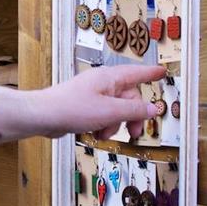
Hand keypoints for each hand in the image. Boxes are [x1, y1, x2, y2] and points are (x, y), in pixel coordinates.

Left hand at [30, 64, 165, 140]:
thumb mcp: (110, 112)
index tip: (163, 72)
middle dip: (131, 117)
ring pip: (116, 110)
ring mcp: (93, 95)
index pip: (137, 73)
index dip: (151, 73)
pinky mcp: (85, 106)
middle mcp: (103, 84)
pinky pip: (103, 116)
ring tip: (103, 133)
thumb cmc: (72, 108)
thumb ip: (134, 110)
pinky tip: (94, 133)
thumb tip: (153, 108)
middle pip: (129, 98)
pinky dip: (103, 126)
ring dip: (114, 125)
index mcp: (110, 78)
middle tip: (133, 132)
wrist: (43, 116)